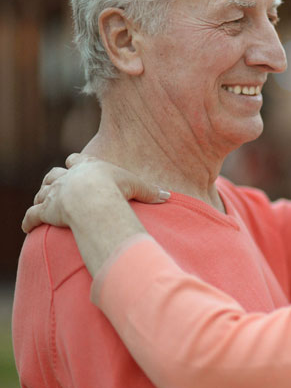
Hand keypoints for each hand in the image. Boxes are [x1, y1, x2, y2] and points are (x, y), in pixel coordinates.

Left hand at [23, 154, 167, 233]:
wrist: (91, 199)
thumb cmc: (114, 190)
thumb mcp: (137, 187)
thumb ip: (150, 192)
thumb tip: (168, 196)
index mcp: (87, 168)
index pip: (76, 161)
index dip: (75, 163)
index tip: (75, 164)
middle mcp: (67, 178)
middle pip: (54, 174)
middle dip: (55, 179)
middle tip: (57, 185)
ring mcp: (54, 194)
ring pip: (41, 193)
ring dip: (42, 198)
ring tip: (44, 204)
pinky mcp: (44, 211)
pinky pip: (31, 216)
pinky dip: (28, 221)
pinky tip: (27, 226)